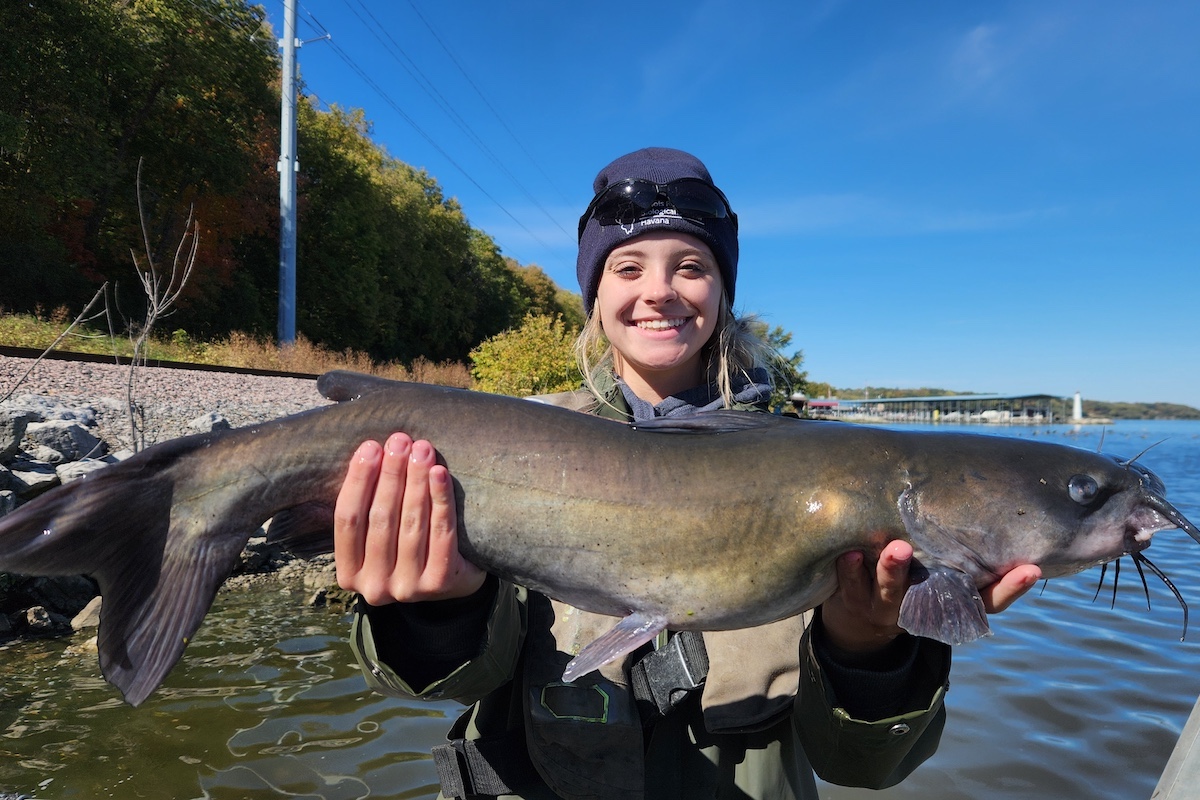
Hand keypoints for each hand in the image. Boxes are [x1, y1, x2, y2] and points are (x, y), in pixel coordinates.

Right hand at [334, 432, 484, 605]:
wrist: (452, 579)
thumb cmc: (406, 544)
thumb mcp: (377, 533)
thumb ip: (367, 506)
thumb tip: (369, 451)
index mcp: (348, 573)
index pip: (347, 519)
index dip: (358, 480)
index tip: (370, 446)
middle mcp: (373, 586)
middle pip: (380, 518)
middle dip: (391, 474)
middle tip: (400, 440)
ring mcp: (407, 588)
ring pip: (410, 522)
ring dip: (416, 480)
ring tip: (421, 449)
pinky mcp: (439, 583)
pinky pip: (441, 532)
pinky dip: (441, 499)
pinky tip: (440, 474)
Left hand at [819, 541, 1043, 657]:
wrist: (856, 620)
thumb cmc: (908, 579)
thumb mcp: (936, 571)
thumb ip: (954, 546)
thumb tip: (984, 492)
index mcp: (950, 602)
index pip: (990, 601)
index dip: (1011, 588)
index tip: (1032, 569)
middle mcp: (922, 608)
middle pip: (939, 598)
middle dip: (947, 577)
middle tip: (948, 550)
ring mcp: (886, 607)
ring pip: (890, 592)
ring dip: (892, 571)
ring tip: (895, 547)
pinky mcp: (856, 601)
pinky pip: (852, 587)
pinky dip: (852, 571)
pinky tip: (849, 553)